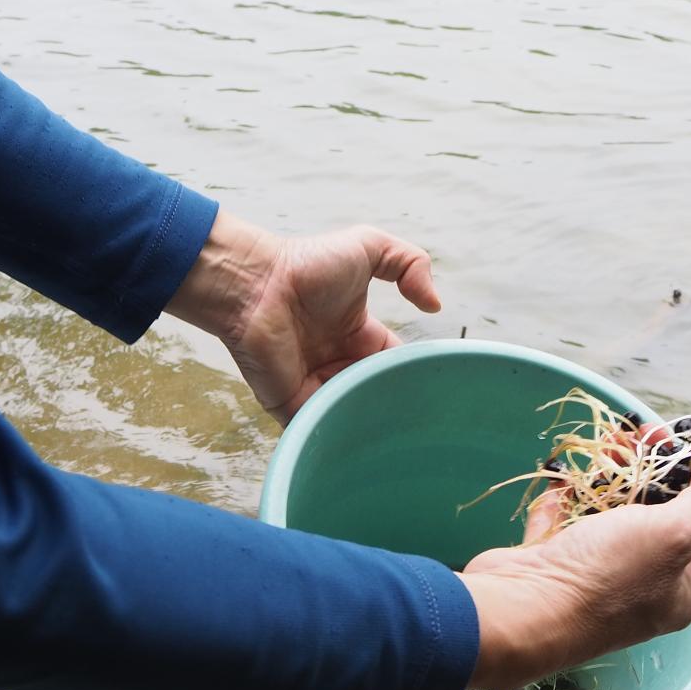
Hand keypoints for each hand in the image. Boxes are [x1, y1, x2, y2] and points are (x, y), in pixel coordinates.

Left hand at [168, 212, 440, 421]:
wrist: (254, 285)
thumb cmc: (304, 264)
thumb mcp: (369, 246)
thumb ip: (410, 263)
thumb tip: (436, 306)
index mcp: (360, 337)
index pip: (395, 365)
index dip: (412, 375)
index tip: (433, 388)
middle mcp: (339, 364)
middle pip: (377, 395)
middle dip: (396, 406)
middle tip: (419, 421)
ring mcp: (316, 387)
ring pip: (353, 416)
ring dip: (371, 423)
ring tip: (396, 437)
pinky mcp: (292, 406)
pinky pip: (321, 429)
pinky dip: (339, 437)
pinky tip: (361, 442)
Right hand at [457, 453, 690, 689]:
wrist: (519, 612)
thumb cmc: (604, 579)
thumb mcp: (673, 534)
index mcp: (684, 587)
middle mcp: (647, 584)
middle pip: (667, 516)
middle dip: (661, 471)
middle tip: (649, 435)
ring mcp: (600, 574)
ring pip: (617, 513)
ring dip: (615, 475)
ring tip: (610, 443)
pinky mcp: (558, 562)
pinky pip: (570, 521)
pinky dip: (570, 496)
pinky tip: (566, 478)